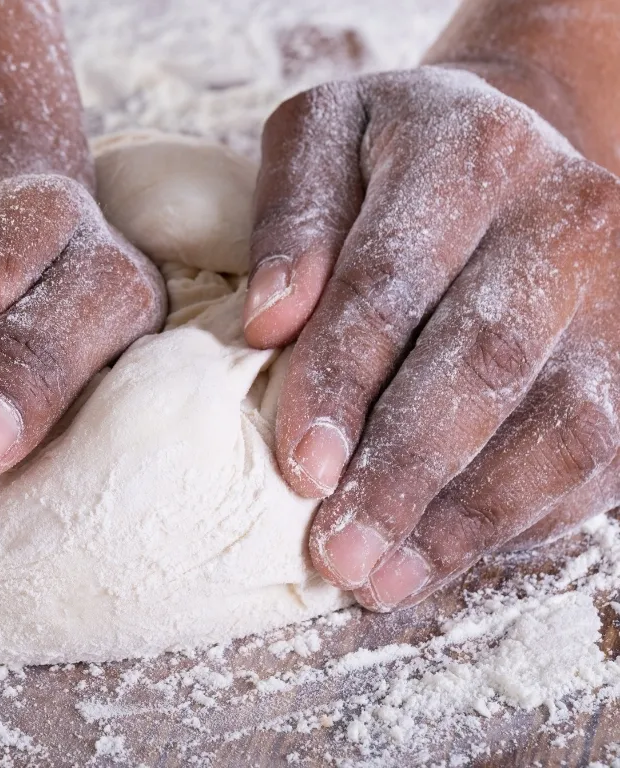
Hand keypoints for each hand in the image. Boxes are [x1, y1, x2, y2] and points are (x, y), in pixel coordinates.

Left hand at [245, 66, 619, 609]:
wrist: (504, 158)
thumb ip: (291, 213)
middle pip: (481, 362)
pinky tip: (440, 557)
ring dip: (463, 519)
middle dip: (404, 470)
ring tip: (380, 580)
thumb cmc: (388, 158)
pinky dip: (516, 523)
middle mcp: (563, 216)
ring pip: (560, 427)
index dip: (344, 378)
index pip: (392, 279)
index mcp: (468, 152)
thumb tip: (269, 322)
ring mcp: (617, 296)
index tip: (300, 467)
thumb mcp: (323, 138)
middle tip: (337, 551)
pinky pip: (597, 462)